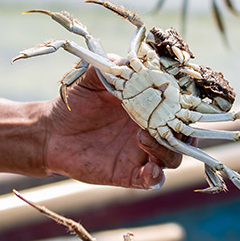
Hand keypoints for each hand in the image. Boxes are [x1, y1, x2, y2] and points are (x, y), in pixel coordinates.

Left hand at [42, 61, 182, 188]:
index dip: (187, 105)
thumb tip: (128, 60)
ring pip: (173, 158)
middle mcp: (151, 130)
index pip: (180, 108)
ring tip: (142, 139)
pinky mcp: (129, 174)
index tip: (180, 99)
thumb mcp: (92, 78)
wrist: (53, 131)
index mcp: (150, 106)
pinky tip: (149, 170)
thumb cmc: (77, 102)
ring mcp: (142, 154)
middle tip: (165, 123)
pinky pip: (153, 180)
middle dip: (183, 131)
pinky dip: (156, 177)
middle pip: (184, 135)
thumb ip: (110, 67)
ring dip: (166, 151)